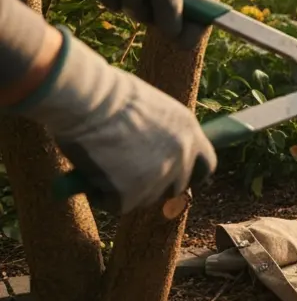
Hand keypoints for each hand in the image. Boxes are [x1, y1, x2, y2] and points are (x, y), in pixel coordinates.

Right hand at [13, 28, 216, 214]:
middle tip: (127, 180)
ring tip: (100, 160)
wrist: (87, 99)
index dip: (190, 175)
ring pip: (143, 198)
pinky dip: (99, 194)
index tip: (177, 181)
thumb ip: (160, 135)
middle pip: (176, 188)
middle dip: (154, 187)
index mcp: (189, 130)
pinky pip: (114, 204)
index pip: (206, 165)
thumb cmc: (108, 96)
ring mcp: (160, 176)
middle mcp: (182, 155)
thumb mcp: (150, 110)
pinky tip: (89, 169)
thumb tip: (150, 157)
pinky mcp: (132, 194)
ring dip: (122, 189)